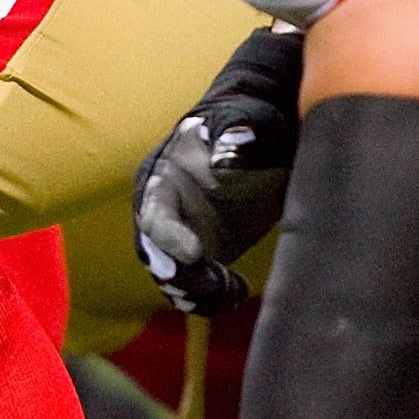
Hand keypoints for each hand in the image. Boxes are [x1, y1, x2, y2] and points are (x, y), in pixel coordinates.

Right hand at [133, 28, 303, 316]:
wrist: (264, 132)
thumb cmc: (251, 120)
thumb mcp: (247, 122)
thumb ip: (235, 137)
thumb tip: (221, 159)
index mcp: (161, 176)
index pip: (154, 214)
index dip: (168, 236)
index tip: (197, 253)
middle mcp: (161, 209)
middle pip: (156, 255)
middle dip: (183, 276)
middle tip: (220, 283)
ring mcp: (178, 234)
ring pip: (172, 278)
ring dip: (198, 293)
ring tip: (232, 291)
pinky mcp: (200, 253)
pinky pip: (193, 287)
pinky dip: (210, 297)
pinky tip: (236, 292)